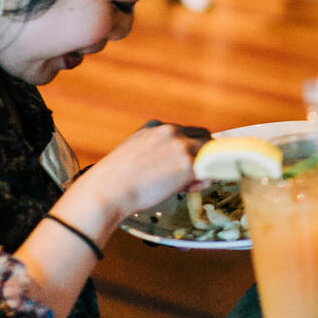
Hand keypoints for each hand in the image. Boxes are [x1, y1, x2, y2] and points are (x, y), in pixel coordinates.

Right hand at [68, 121, 208, 225]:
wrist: (107, 190)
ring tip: (185, 185)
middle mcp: (170, 131)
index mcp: (156, 127)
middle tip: (189, 176)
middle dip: (201, 155)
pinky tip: (187, 190)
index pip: (185, 132)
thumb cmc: (114, 179)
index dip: (187, 149)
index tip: (177, 165)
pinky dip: (204, 181)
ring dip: (203, 168)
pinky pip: (210, 170)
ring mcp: (181, 146)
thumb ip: (152, 150)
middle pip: (203, 137)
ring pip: (210, 152)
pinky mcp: (187, 164)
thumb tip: (165, 163)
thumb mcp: (132, 152)